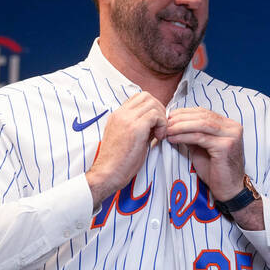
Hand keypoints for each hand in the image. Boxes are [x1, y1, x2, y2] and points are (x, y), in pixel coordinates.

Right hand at [85, 92, 166, 207]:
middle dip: (159, 109)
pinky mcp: (135, 128)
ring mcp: (127, 119)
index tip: (155, 123)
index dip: (151, 107)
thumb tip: (154, 124)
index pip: (138, 98)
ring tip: (159, 133)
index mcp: (117, 115)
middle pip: (147, 96)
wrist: (108, 173)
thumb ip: (138, 127)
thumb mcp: (125, 138)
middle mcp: (121, 114)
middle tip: (160, 126)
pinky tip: (158, 137)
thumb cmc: (118, 162)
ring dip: (161, 117)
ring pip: (152, 103)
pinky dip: (162, 124)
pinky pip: (156, 115)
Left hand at [166, 107, 245, 200]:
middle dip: (181, 118)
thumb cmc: (215, 171)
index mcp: (229, 125)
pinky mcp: (226, 146)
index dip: (185, 113)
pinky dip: (184, 137)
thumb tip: (174, 124)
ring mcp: (231, 136)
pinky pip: (200, 137)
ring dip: (181, 126)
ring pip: (201, 124)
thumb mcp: (202, 147)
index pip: (204, 112)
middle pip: (202, 116)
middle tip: (165, 122)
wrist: (228, 189)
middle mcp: (233, 127)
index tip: (169, 116)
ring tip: (167, 130)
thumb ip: (193, 134)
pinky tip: (173, 139)